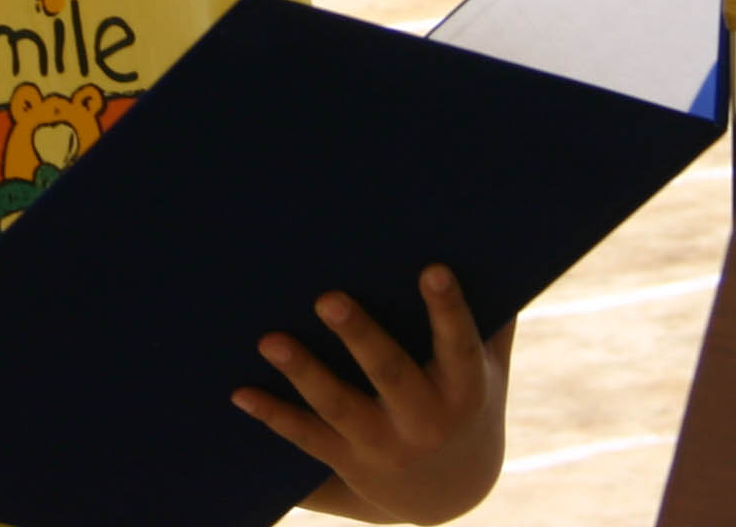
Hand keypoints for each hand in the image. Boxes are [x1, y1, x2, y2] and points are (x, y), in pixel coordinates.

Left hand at [233, 266, 512, 524]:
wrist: (450, 493)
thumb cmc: (467, 401)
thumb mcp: (490, 368)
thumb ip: (492, 316)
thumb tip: (493, 242)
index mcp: (465, 389)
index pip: (459, 345)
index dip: (448, 310)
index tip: (432, 269)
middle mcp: (425, 420)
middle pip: (391, 374)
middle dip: (360, 338)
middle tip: (327, 299)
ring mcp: (384, 444)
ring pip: (340, 407)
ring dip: (304, 373)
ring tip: (270, 340)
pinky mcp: (349, 460)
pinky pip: (307, 437)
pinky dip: (273, 415)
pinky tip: (241, 392)